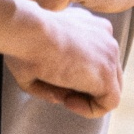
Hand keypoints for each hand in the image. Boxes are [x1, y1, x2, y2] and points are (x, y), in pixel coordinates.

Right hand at [6, 4, 121, 116]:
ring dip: (86, 98)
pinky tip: (69, 103)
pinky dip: (90, 109)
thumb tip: (61, 97)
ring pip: (109, 86)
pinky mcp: (107, 75)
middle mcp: (104, 35)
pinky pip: (109, 102)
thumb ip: (54, 75)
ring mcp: (110, 55)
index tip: (56, 78)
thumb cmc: (23, 41)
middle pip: (105, 70)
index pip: (94, 55)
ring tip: (64, 98)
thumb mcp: (39, 55)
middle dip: (84, 86)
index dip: (77, 73)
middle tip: (60, 90)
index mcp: (89, 25)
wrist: (28, 32)